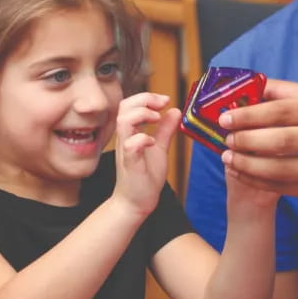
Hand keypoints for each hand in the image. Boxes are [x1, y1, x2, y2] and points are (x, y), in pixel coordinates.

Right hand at [113, 92, 179, 217]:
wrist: (136, 202)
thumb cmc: (144, 176)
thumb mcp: (159, 148)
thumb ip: (165, 130)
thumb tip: (174, 111)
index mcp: (131, 132)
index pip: (131, 103)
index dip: (147, 96)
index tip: (165, 100)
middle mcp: (125, 138)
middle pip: (124, 106)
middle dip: (144, 99)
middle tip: (161, 104)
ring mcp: (125, 150)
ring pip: (123, 121)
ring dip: (142, 115)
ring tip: (156, 119)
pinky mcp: (130, 163)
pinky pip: (130, 145)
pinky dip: (143, 139)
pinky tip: (153, 142)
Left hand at [219, 79, 297, 204]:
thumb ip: (288, 94)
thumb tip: (250, 86)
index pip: (283, 111)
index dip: (250, 115)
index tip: (226, 117)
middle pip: (280, 140)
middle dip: (247, 140)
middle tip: (226, 138)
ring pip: (280, 168)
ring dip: (248, 164)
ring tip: (229, 157)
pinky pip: (285, 187)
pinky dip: (259, 181)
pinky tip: (243, 173)